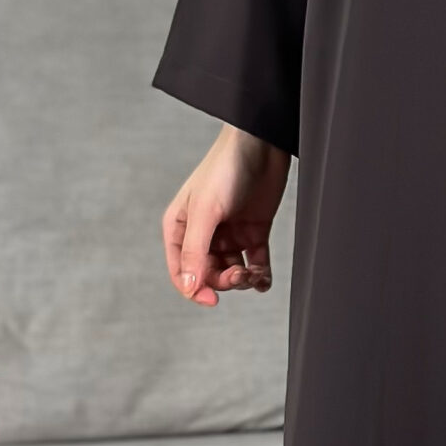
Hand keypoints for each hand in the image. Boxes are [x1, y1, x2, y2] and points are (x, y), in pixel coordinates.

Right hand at [163, 126, 290, 305]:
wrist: (261, 144)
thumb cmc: (225, 169)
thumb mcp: (206, 211)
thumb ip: (196, 251)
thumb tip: (190, 287)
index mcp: (180, 227)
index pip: (182, 271)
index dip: (195, 289)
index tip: (212, 300)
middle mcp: (203, 233)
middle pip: (209, 274)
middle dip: (224, 281)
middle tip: (240, 274)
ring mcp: (229, 234)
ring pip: (232, 272)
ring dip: (243, 279)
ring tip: (254, 274)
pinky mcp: (254, 232)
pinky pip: (256, 264)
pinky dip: (260, 275)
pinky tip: (264, 278)